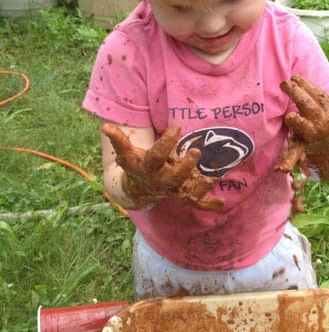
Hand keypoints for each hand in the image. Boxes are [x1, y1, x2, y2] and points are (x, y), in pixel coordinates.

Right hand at [102, 123, 225, 210]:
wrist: (139, 189)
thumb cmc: (136, 165)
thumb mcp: (126, 153)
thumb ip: (119, 140)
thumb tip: (105, 126)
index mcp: (149, 169)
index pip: (156, 156)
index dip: (166, 142)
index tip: (177, 127)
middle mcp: (162, 181)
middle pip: (174, 177)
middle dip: (185, 166)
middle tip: (195, 151)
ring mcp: (174, 190)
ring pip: (186, 193)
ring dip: (199, 188)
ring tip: (210, 179)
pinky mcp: (184, 195)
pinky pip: (196, 203)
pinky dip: (209, 204)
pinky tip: (221, 202)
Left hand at [275, 68, 328, 172]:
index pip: (317, 95)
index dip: (306, 85)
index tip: (295, 77)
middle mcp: (322, 123)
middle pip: (309, 107)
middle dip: (297, 95)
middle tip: (285, 84)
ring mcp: (312, 135)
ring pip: (303, 127)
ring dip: (295, 121)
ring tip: (289, 115)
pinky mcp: (302, 145)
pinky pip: (294, 153)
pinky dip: (287, 162)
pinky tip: (280, 169)